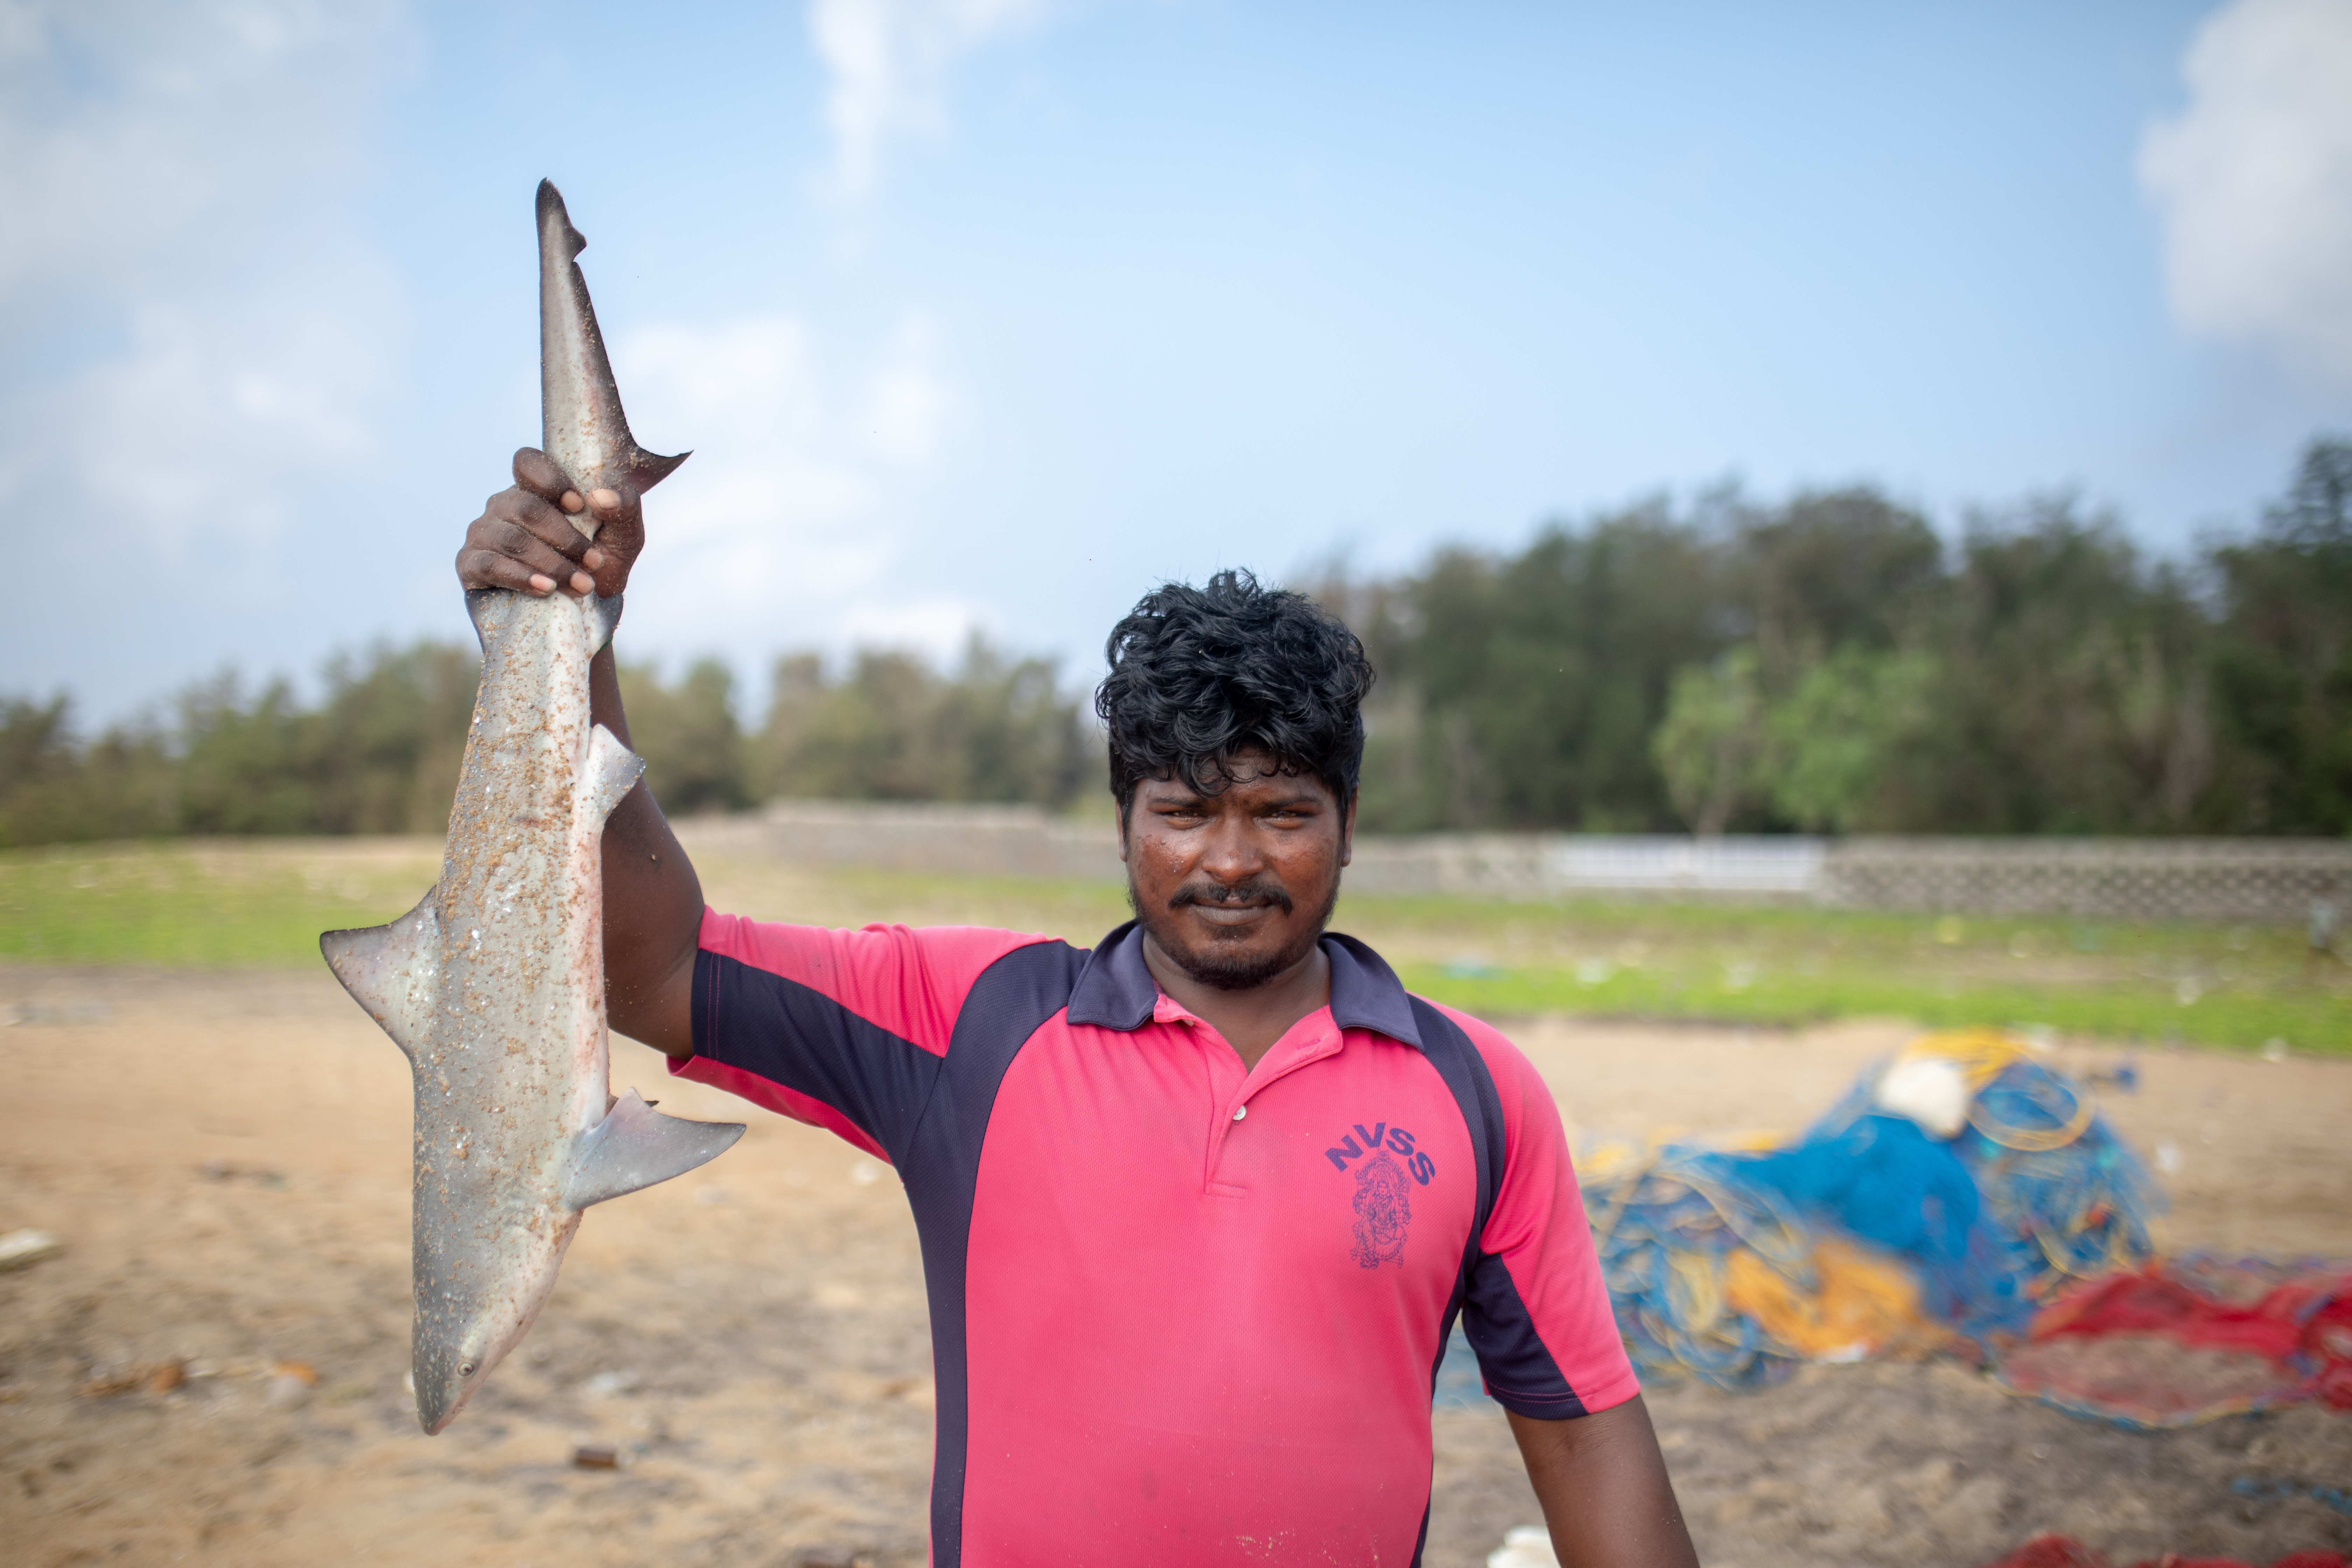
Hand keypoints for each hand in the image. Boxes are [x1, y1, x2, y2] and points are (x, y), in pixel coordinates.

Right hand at [456, 447, 646, 598]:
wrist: (586, 610)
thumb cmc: (600, 563)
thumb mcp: (624, 536)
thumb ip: (624, 509)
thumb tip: (601, 497)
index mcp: (535, 488)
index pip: (526, 462)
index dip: (550, 479)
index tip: (579, 506)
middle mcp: (504, 505)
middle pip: (525, 507)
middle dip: (565, 538)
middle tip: (594, 563)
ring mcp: (483, 533)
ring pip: (511, 539)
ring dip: (551, 563)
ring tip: (581, 585)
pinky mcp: (470, 564)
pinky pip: (490, 565)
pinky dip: (521, 577)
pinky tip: (546, 589)